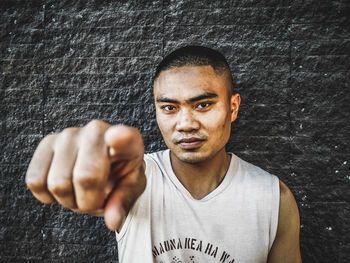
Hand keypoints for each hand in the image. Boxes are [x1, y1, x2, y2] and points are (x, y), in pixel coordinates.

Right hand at [25, 120, 145, 230]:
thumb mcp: (130, 188)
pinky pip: (36, 181)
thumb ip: (123, 203)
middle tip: (95, 198)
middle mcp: (97, 130)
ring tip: (80, 190)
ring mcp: (69, 134)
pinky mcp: (46, 143)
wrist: (103, 163)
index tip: (116, 138)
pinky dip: (47, 195)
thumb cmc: (120, 174)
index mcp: (128, 141)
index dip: (121, 138)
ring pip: (58, 183)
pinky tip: (64, 186)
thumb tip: (112, 221)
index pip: (125, 137)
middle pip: (85, 178)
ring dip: (68, 200)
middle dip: (88, 201)